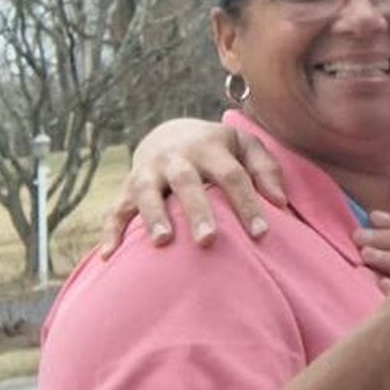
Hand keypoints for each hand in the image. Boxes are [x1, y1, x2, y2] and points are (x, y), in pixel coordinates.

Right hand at [98, 119, 286, 255]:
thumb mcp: (245, 147)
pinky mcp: (127, 188)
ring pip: (146, 192)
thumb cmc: (218, 149)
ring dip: (152, 216)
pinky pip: (115, 210)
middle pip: (186, 182)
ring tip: (162, 242)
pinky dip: (110, 232)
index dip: (246, 203)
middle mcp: (175, 157)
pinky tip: (109, 255)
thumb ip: (266, 169)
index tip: (262, 233)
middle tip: (209, 240)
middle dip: (197, 210)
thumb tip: (280, 201)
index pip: (231, 175)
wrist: (170, 134)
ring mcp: (148, 172)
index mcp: (209, 146)